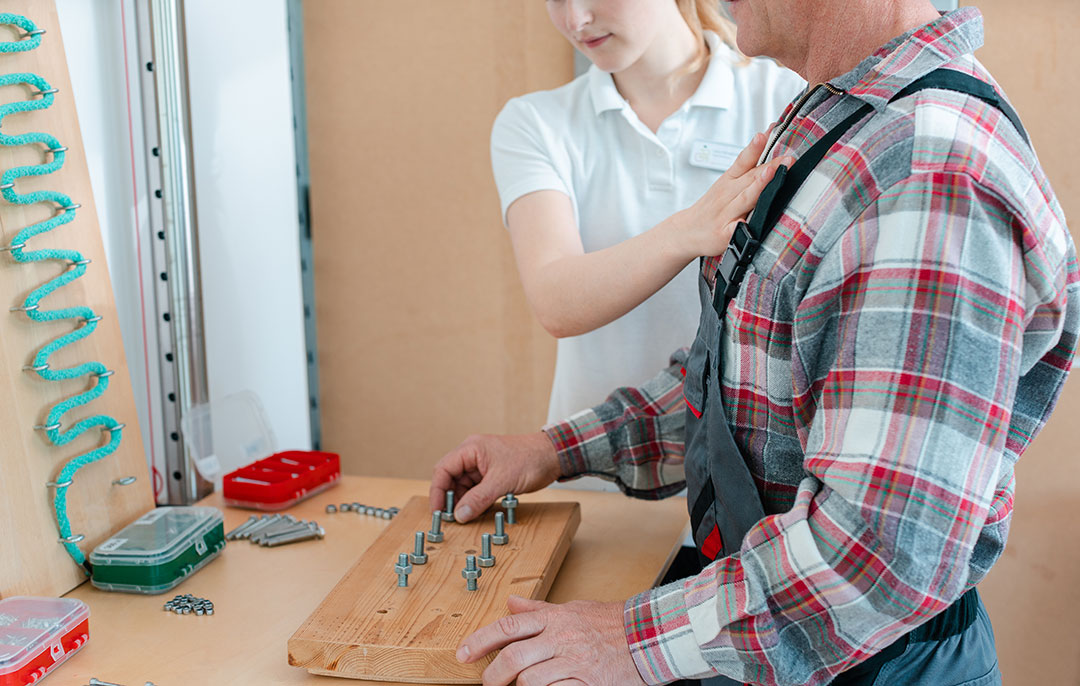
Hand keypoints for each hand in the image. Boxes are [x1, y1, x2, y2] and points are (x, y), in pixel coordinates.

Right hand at [429, 432, 560, 521]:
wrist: (553, 456)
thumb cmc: (530, 459)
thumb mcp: (502, 481)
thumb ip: (479, 499)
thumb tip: (460, 515)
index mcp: (471, 449)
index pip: (443, 469)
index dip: (438, 491)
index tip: (438, 510)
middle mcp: (473, 455)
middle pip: (451, 479)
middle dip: (450, 499)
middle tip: (451, 518)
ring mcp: (482, 464)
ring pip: (463, 486)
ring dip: (464, 502)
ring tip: (466, 517)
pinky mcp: (491, 474)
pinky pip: (476, 489)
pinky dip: (475, 501)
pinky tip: (478, 512)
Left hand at [457, 595, 645, 685]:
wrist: (646, 636)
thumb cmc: (608, 623)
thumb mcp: (571, 609)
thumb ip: (539, 609)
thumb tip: (511, 602)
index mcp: (554, 618)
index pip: (509, 626)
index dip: (481, 641)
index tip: (463, 654)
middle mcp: (561, 638)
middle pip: (514, 658)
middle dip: (493, 675)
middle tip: (488, 684)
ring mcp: (574, 662)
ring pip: (530, 680)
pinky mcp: (587, 683)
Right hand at [673, 132, 794, 258]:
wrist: (687, 230)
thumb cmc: (711, 208)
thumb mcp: (725, 185)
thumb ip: (747, 171)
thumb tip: (773, 157)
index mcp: (728, 181)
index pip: (744, 160)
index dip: (756, 146)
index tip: (769, 132)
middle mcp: (727, 194)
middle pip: (751, 177)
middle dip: (770, 166)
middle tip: (788, 157)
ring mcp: (726, 214)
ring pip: (746, 198)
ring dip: (759, 185)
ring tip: (771, 173)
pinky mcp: (725, 234)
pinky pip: (736, 230)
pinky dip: (743, 225)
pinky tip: (750, 220)